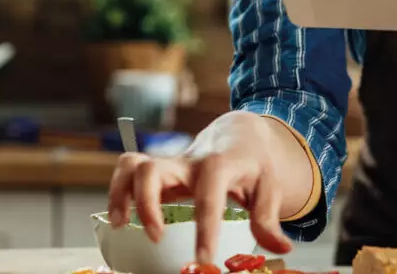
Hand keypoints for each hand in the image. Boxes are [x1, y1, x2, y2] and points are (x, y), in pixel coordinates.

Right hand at [107, 112, 292, 264]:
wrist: (239, 135)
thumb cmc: (254, 164)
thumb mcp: (269, 187)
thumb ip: (269, 218)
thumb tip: (280, 248)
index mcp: (219, 166)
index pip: (208, 196)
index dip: (204, 229)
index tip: (203, 262)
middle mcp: (187, 162)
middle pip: (152, 170)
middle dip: (146, 204)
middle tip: (156, 236)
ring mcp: (169, 165)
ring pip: (131, 165)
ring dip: (119, 193)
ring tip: (122, 224)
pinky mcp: (157, 171)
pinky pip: (127, 171)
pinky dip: (117, 191)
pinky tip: (121, 218)